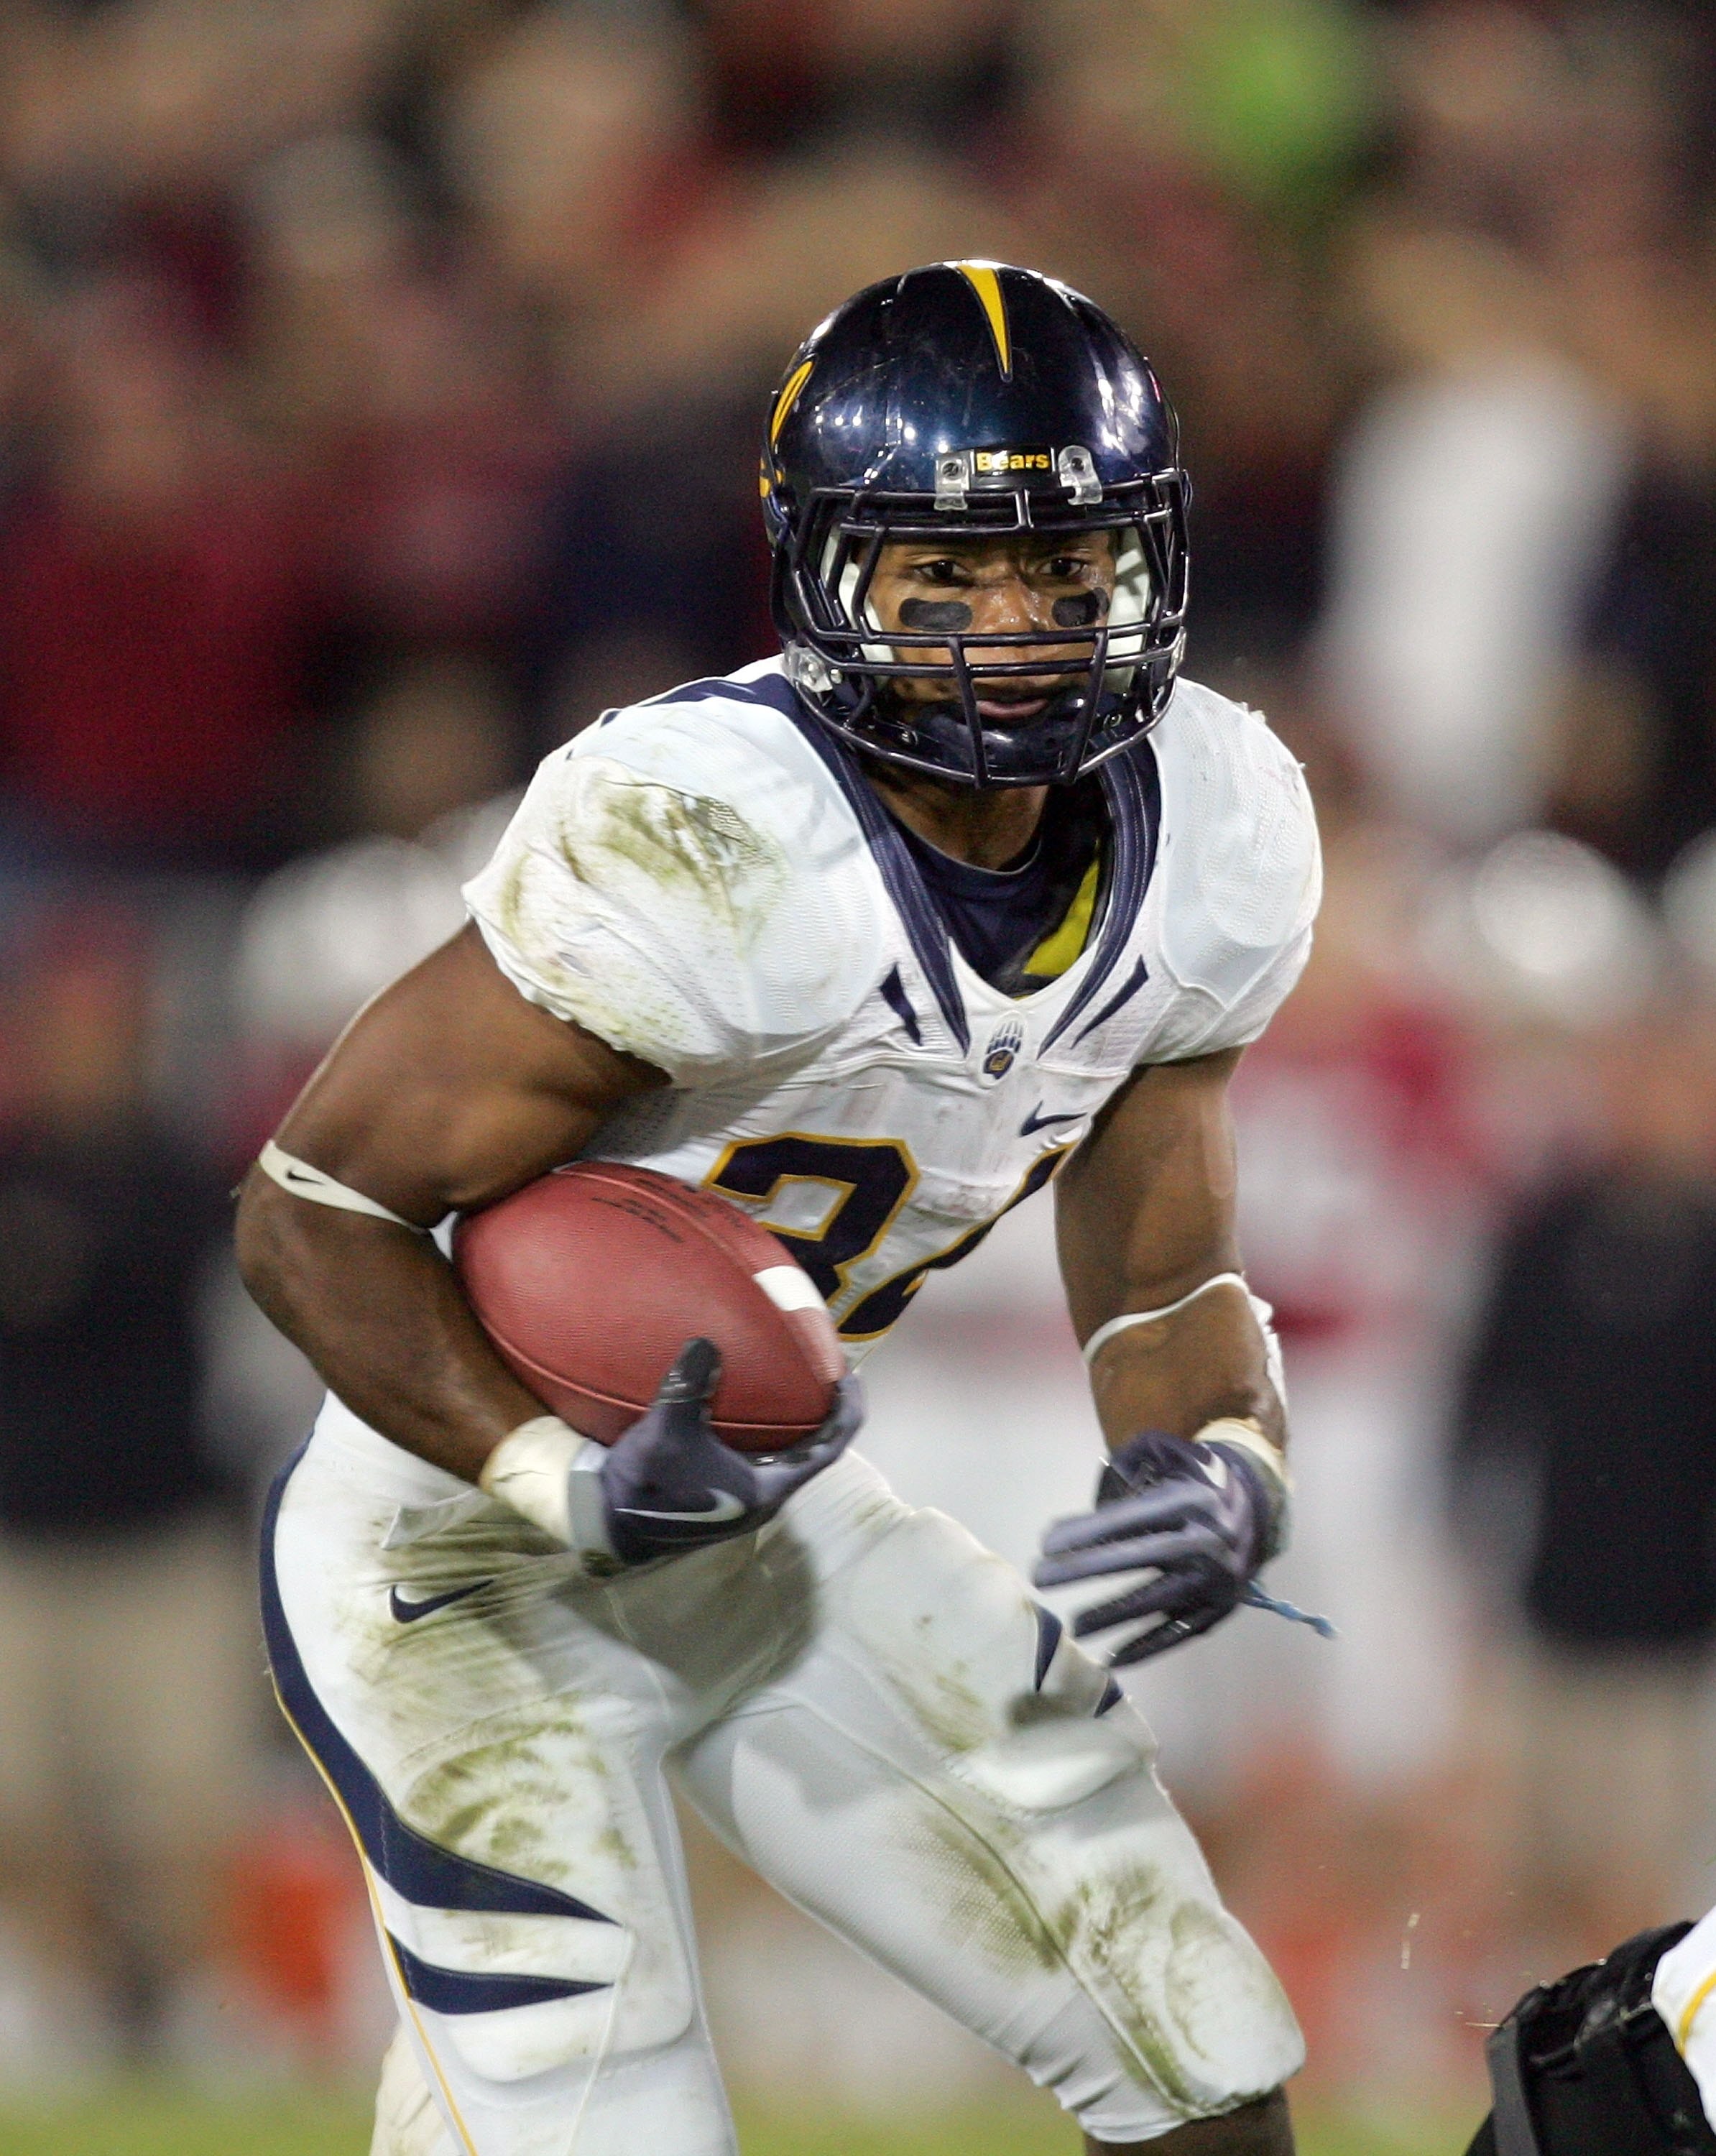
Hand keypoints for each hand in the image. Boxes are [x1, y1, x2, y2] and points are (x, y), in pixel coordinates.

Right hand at [599, 1337, 860, 1564]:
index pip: (829, 1449)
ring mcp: (745, 1496)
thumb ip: (689, 1387)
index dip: (847, 1412)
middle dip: (824, 1412)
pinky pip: (760, 1455)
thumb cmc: (650, 1484)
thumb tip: (704, 1343)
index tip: (849, 1376)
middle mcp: (765, 1496)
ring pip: (786, 1454)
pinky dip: (766, 1429)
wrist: (611, 1523)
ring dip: (794, 1421)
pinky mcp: (724, 1491)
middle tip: (823, 1370)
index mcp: (769, 1489)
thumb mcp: (668, 1432)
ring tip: (793, 1380)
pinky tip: (749, 1402)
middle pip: (813, 1450)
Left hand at [1032, 1428, 1281, 1664]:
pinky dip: (1148, 1646)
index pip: (1129, 1518)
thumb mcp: (1166, 1455)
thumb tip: (1083, 1516)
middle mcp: (1207, 1539)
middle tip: (1041, 1577)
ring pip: (1158, 1601)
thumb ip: (1125, 1470)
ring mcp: (1217, 1579)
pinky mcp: (1221, 1608)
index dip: (1086, 1530)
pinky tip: (1114, 1658)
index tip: (1045, 1543)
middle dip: (1085, 1568)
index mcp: (1190, 1499)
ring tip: (1073, 1625)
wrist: (1257, 1505)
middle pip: (1138, 1557)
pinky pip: (1181, 1632)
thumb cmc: (1193, 1480)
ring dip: (1113, 1615)